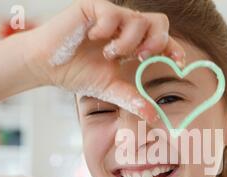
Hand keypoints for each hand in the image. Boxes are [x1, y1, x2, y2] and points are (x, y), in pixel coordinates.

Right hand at [24, 0, 185, 121]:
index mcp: (133, 44)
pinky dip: (107, 29)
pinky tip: (94, 38)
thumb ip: (132, 99)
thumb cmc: (78, 74)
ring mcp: (111, 16)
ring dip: (127, 42)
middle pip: (160, 22)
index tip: (178, 61)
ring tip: (108, 53)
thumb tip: (154, 117)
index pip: (162, 41)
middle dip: (157, 41)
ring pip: (139, 19)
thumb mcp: (111, 89)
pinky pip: (113, 13)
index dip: (174, 48)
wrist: (48, 66)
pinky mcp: (94, 8)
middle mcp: (125, 28)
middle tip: (142, 57)